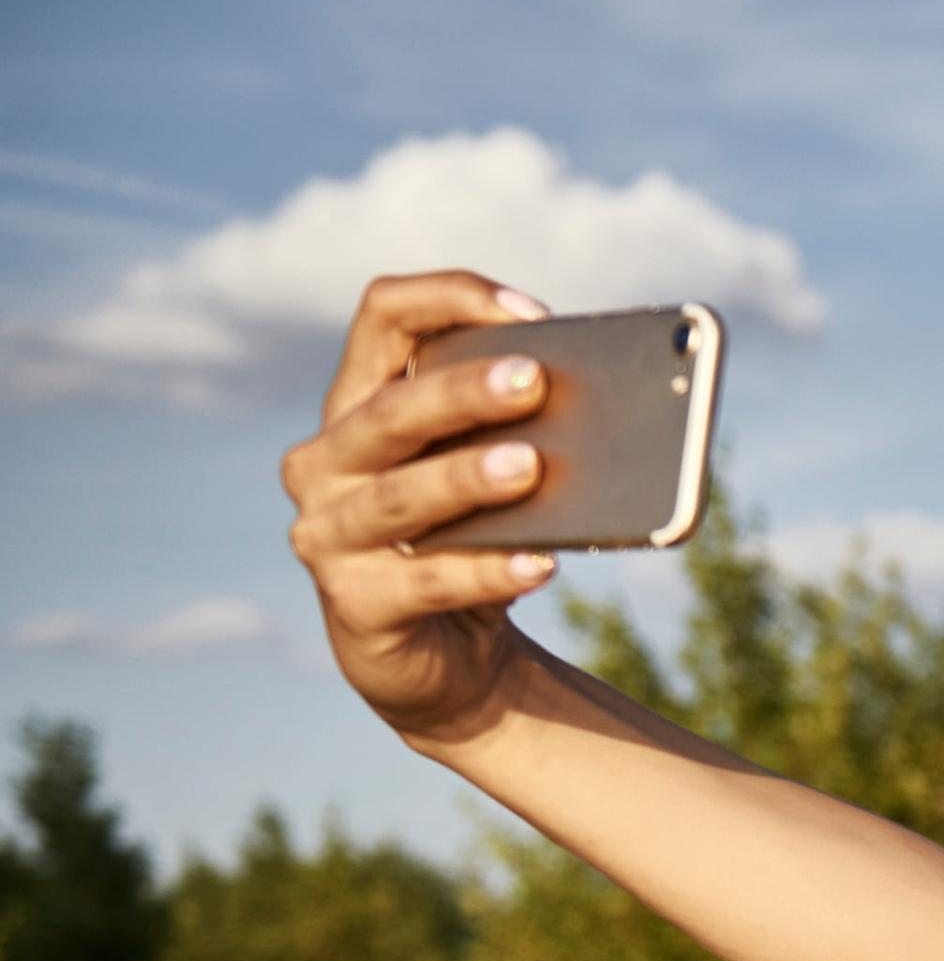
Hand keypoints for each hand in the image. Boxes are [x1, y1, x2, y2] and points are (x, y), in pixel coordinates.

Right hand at [282, 271, 565, 744]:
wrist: (451, 662)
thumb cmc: (474, 544)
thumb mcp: (488, 480)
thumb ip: (515, 434)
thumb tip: (601, 407)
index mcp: (359, 404)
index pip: (383, 315)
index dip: (451, 298)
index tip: (531, 313)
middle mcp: (325, 460)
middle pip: (392, 408)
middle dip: (463, 391)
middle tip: (534, 381)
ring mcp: (328, 532)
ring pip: (401, 496)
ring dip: (467, 477)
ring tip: (533, 466)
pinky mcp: (354, 604)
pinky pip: (426, 581)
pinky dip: (487, 572)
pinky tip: (542, 564)